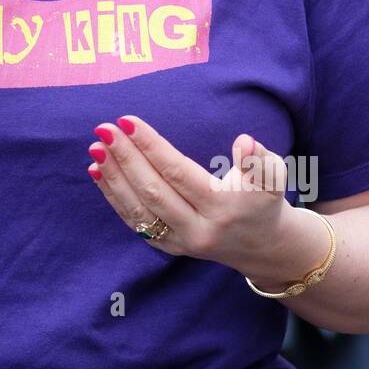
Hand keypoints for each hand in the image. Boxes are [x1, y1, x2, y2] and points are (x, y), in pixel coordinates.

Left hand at [86, 116, 291, 269]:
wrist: (261, 246)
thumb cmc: (263, 199)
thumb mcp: (273, 176)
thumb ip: (260, 158)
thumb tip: (244, 142)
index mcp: (222, 208)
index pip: (179, 173)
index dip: (151, 146)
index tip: (128, 121)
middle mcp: (198, 229)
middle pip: (153, 191)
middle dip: (125, 158)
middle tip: (105, 128)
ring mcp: (179, 242)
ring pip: (138, 209)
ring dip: (113, 177)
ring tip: (96, 147)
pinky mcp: (167, 247)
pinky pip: (134, 221)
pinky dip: (113, 196)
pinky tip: (98, 171)